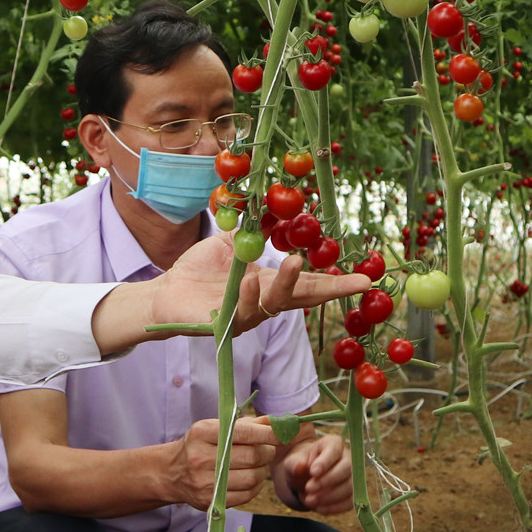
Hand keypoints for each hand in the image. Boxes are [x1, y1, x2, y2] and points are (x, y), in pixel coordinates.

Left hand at [158, 233, 367, 334]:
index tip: (365, 278)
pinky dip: (247, 295)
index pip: (310, 284)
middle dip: (331, 290)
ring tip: (295, 261)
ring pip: (275, 304)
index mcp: (270, 285)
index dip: (337, 282)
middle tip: (356, 281)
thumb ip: (251, 230)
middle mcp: (265, 303)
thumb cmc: (199, 271)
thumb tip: (272, 207)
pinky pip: (241, 311)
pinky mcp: (224, 324)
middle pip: (304, 298)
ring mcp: (247, 316)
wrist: (166, 292)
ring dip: (288, 283)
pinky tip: (249, 281)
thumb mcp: (229, 244)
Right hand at [166, 415, 279, 510]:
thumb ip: (247, 425)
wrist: (172, 473)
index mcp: (203, 433)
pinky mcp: (210, 501)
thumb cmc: (200, 445)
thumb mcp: (216, 428)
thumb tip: (277, 423)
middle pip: (252, 456)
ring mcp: (205, 482)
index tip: (283, 433)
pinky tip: (250, 478)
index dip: (268, 434)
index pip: (244, 432)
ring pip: (252, 477)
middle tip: (268, 449)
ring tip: (257, 464)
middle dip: (268, 452)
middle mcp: (201, 457)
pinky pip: (246, 495)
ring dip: (263, 470)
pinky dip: (256, 486)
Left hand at [277, 432, 352, 514]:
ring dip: (330, 497)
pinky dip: (335, 507)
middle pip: (347, 468)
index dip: (325, 461)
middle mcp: (347, 457)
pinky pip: (350, 501)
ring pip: (350, 486)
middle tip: (308, 489)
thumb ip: (294, 464)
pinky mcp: (353, 493)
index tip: (312, 472)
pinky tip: (319, 509)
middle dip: (328, 481)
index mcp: (332, 443)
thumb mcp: (292, 462)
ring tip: (310, 501)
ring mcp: (353, 476)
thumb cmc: (300, 466)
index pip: (334, 449)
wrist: (305, 479)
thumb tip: (300, 468)